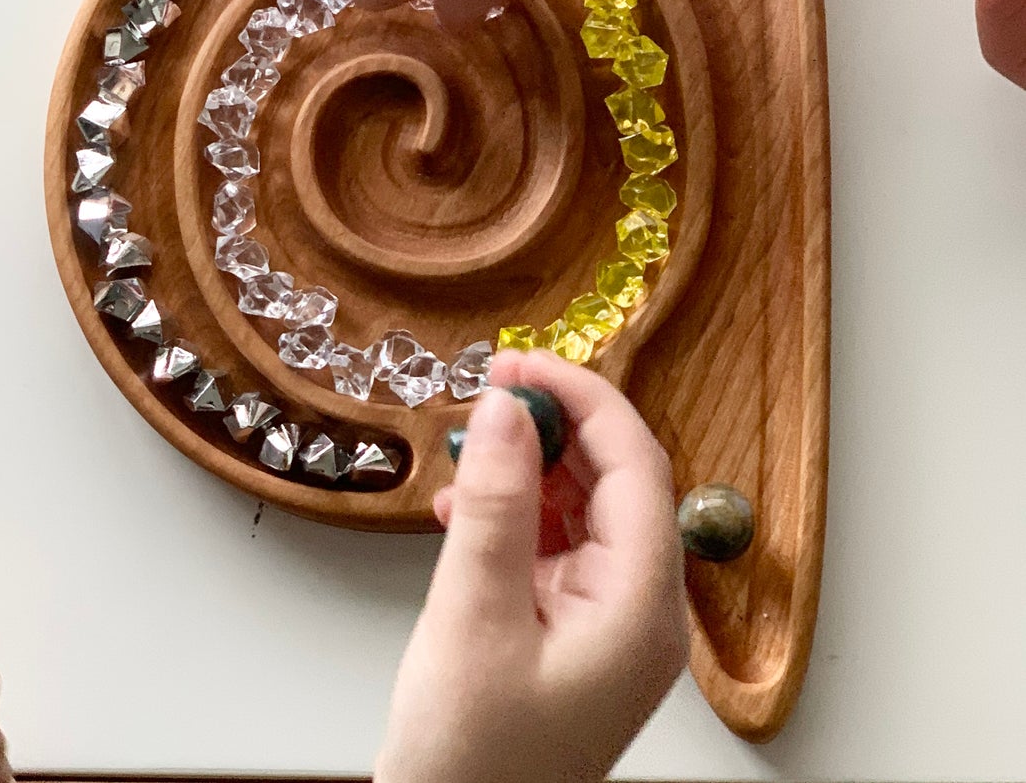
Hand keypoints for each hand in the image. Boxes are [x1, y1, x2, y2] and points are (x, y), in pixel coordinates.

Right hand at [374, 351, 688, 782]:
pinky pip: (556, 548)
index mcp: (641, 608)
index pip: (635, 465)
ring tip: (469, 444)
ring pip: (583, 510)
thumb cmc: (472, 763)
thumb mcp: (474, 614)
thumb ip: (495, 503)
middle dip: (555, 425)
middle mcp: (639, 613)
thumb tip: (506, 409)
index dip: (583, 398)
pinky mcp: (571, 637)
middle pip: (615, 482)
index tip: (521, 362)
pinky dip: (513, 514)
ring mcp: (607, 627)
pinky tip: (464, 507)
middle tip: (490, 386)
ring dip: (528, 467)